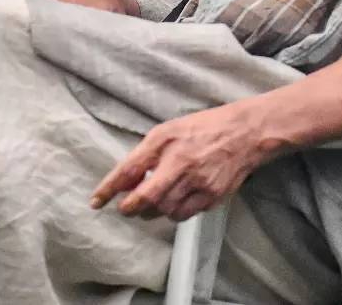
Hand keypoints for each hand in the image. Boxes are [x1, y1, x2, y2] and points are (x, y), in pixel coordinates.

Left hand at [90, 104, 267, 220]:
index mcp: (165, 142)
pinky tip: (171, 204)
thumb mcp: (167, 131)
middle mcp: (181, 164)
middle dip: (130, 208)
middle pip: (146, 199)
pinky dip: (171, 213)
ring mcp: (199, 183)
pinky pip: (184, 214)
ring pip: (164, 211)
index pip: (129, 170)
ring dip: (150, 212)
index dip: (109, 189)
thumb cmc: (202, 128)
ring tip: (147, 205)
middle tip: (124, 208)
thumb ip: (145, 154)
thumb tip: (126, 179)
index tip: (96, 201)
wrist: (245, 133)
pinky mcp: (213, 197)